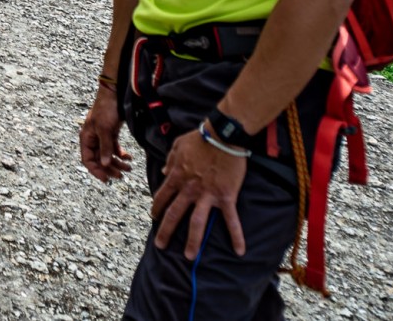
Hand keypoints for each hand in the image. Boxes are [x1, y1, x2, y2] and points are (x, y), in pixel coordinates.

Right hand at [79, 89, 132, 183]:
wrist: (115, 94)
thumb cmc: (106, 109)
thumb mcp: (104, 129)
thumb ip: (105, 147)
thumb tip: (104, 164)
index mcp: (86, 138)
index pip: (88, 160)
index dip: (96, 171)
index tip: (106, 179)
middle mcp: (93, 139)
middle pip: (99, 160)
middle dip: (109, 169)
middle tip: (120, 176)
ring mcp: (102, 137)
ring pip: (108, 155)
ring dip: (117, 163)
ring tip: (129, 168)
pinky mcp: (111, 134)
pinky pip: (114, 149)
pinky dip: (121, 154)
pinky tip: (129, 158)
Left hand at [149, 128, 247, 259]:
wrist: (223, 135)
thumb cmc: (200, 138)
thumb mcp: (177, 146)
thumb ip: (169, 161)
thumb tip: (163, 173)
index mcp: (176, 177)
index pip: (161, 197)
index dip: (156, 208)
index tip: (153, 217)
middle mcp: (189, 189)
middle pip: (173, 214)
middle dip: (165, 231)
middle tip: (160, 245)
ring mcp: (207, 195)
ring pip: (196, 223)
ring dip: (192, 241)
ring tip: (189, 256)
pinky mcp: (225, 197)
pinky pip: (231, 220)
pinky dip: (236, 236)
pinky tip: (239, 251)